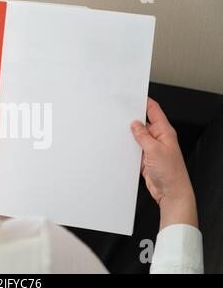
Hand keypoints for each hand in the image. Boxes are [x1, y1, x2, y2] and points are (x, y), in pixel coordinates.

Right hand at [131, 98, 197, 229]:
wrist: (170, 192)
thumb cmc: (170, 172)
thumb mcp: (154, 150)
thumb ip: (143, 135)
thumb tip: (135, 124)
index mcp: (165, 132)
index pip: (154, 110)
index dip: (144, 102)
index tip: (133, 96)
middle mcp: (158, 138)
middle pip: (143, 122)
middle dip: (132, 118)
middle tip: (120, 114)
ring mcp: (152, 148)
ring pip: (137, 136)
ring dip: (129, 135)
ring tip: (117, 131)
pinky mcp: (146, 158)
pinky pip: (135, 149)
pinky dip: (128, 147)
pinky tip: (121, 147)